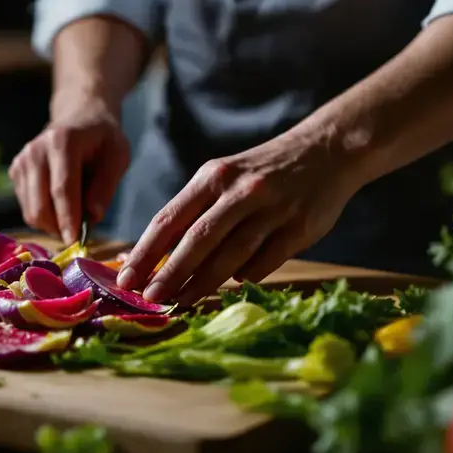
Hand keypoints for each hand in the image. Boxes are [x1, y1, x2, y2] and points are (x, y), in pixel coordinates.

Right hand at [10, 98, 130, 242]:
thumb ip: (106, 185)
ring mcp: (22, 161)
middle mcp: (35, 151)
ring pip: (32, 211)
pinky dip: (45, 215)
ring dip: (53, 224)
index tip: (76, 242)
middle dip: (59, 227)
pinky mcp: (15, 171)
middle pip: (41, 205)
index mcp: (62, 141)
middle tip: (79, 234)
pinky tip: (60, 205)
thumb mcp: (118, 156)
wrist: (79, 118)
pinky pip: (27, 207)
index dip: (68, 219)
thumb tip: (93, 216)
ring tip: (73, 216)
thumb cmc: (102, 139)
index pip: (62, 189)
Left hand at [115, 128, 364, 305]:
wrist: (326, 150)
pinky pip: (266, 261)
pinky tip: (234, 282)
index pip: (168, 219)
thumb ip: (192, 211)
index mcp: (212, 176)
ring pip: (231, 255)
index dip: (144, 252)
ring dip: (203, 283)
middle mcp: (240, 191)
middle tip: (149, 299)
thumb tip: (149, 256)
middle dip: (169, 273)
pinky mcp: (300, 227)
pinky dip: (246, 275)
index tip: (125, 279)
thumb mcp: (223, 176)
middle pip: (197, 240)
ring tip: (181, 302)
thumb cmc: (260, 172)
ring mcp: (272, 209)